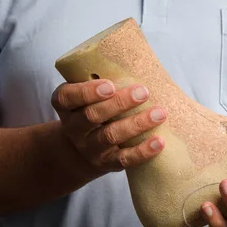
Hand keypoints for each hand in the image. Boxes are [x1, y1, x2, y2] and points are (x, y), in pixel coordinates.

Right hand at [51, 79, 166, 173]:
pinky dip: (143, 151)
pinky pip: (124, 159)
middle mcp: (74, 128)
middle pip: (92, 116)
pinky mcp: (106, 163)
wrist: (79, 151)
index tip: (110, 85)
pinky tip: (160, 141)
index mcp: (65, 105)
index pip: (67, 97)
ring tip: (160, 113)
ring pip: (111, 136)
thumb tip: (143, 62)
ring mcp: (90, 148)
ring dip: (137, 124)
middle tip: (143, 91)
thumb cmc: (91, 110)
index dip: (87, 92)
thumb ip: (103, 79)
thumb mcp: (85, 95)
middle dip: (119, 103)